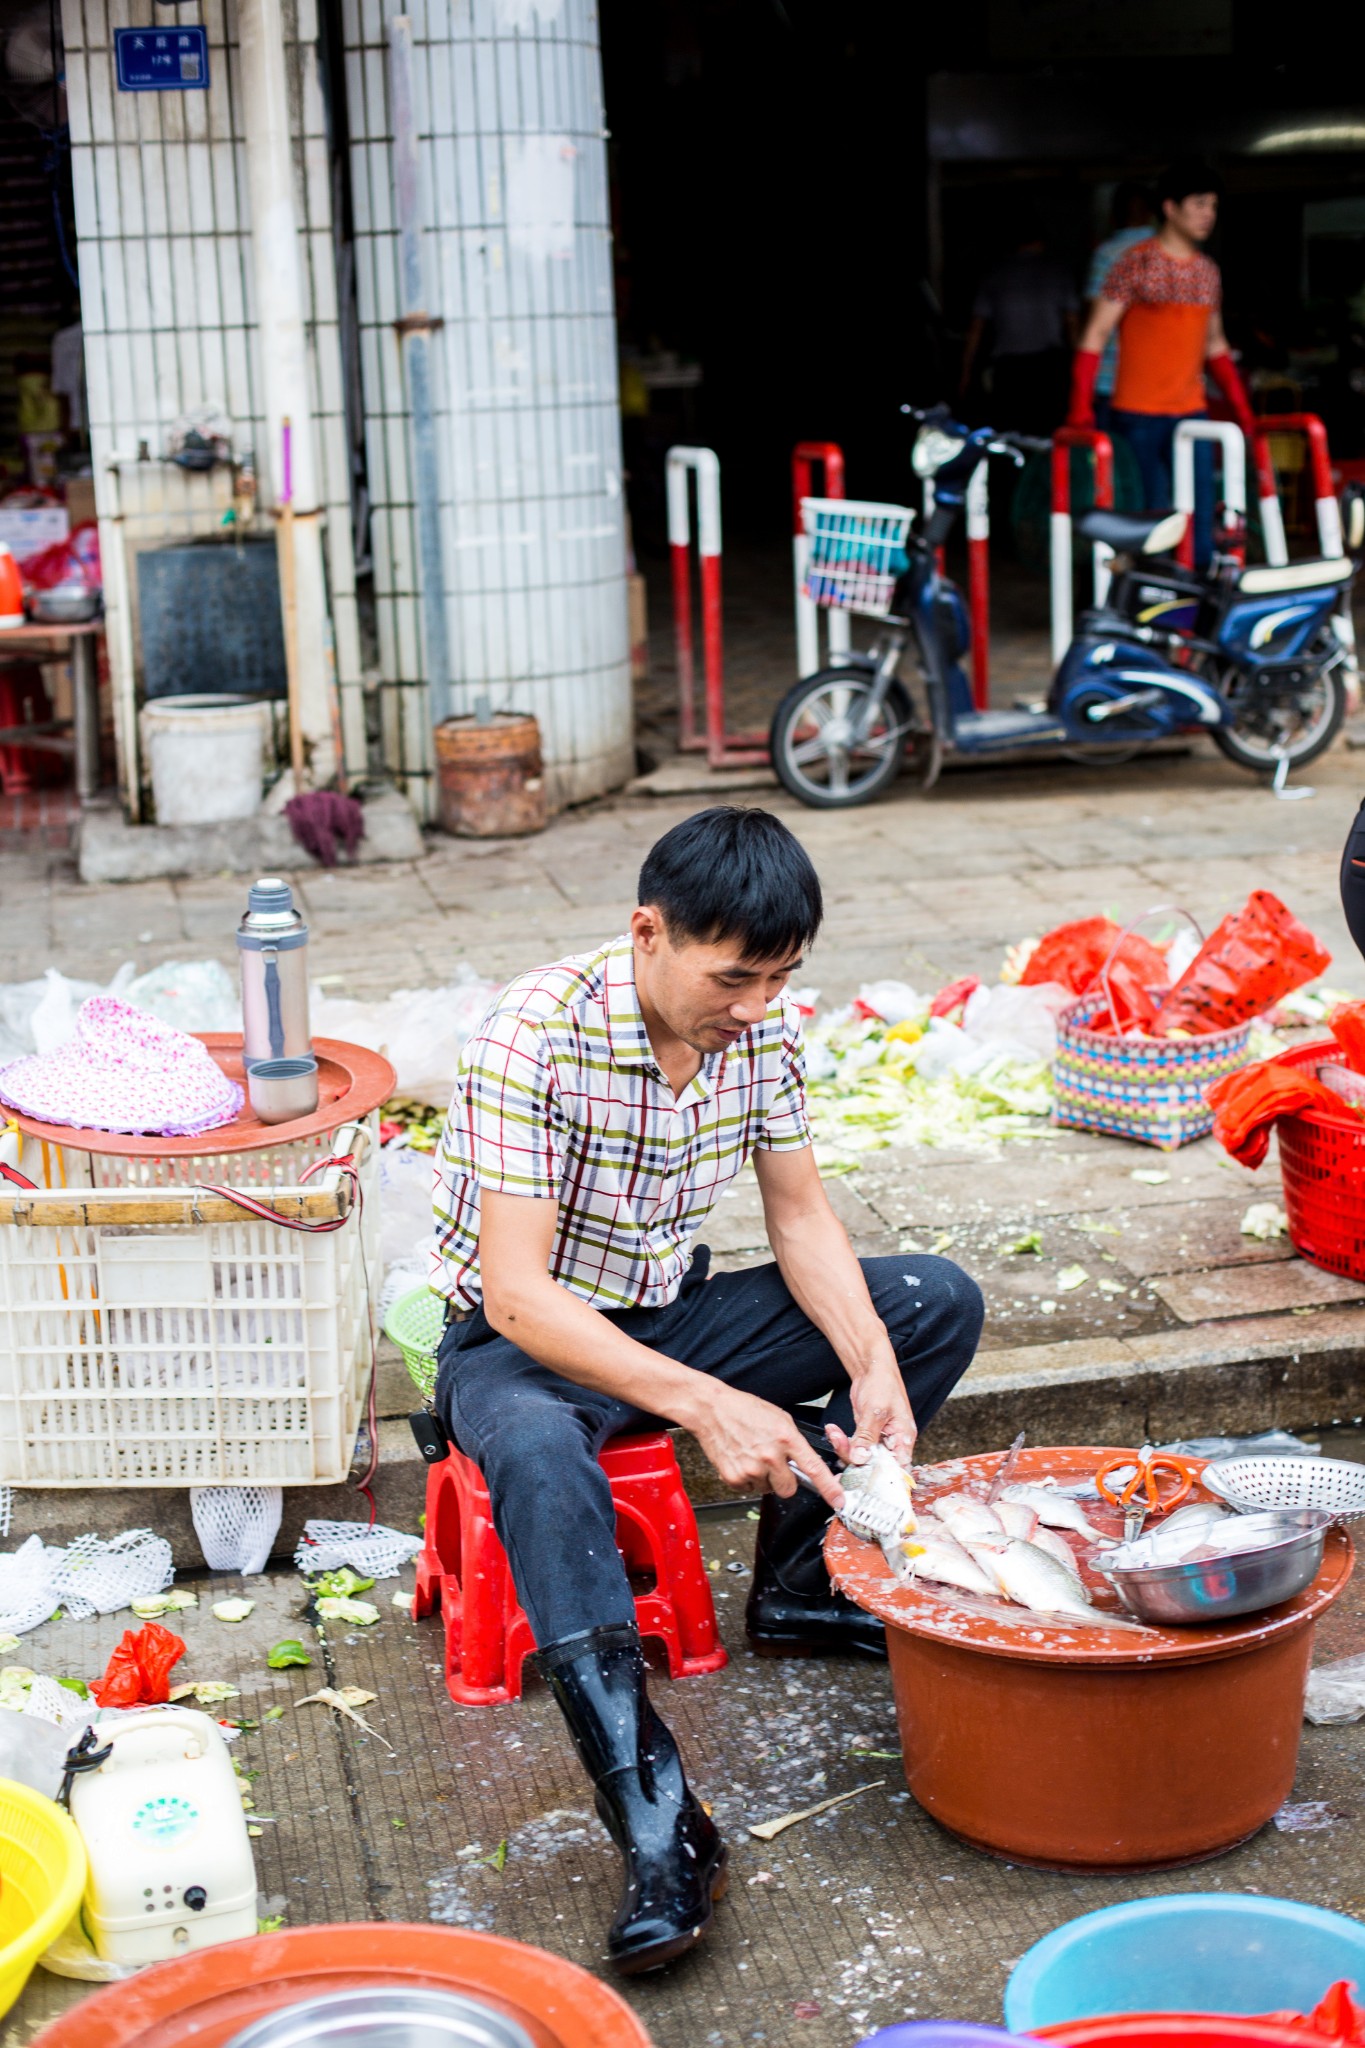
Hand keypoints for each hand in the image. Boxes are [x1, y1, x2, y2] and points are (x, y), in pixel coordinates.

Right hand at [689, 1386, 844, 1510]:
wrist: (712, 1410)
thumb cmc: (744, 1410)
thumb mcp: (779, 1418)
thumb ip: (793, 1441)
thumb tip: (803, 1462)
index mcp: (785, 1438)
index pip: (814, 1468)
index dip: (829, 1488)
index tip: (839, 1501)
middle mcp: (770, 1455)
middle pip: (789, 1489)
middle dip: (785, 1481)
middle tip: (774, 1464)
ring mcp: (751, 1468)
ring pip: (768, 1489)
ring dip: (764, 1478)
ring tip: (752, 1456)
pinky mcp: (734, 1477)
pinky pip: (749, 1489)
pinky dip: (746, 1479)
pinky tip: (741, 1460)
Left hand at [827, 1364, 917, 1470]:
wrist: (871, 1369)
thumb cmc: (883, 1384)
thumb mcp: (876, 1411)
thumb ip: (868, 1436)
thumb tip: (860, 1458)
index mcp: (903, 1439)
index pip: (897, 1468)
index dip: (882, 1476)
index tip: (862, 1475)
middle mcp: (892, 1443)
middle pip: (875, 1465)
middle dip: (854, 1458)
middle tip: (840, 1443)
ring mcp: (878, 1440)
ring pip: (861, 1458)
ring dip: (844, 1448)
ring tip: (834, 1433)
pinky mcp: (865, 1435)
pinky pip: (853, 1447)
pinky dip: (841, 1442)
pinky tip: (833, 1431)